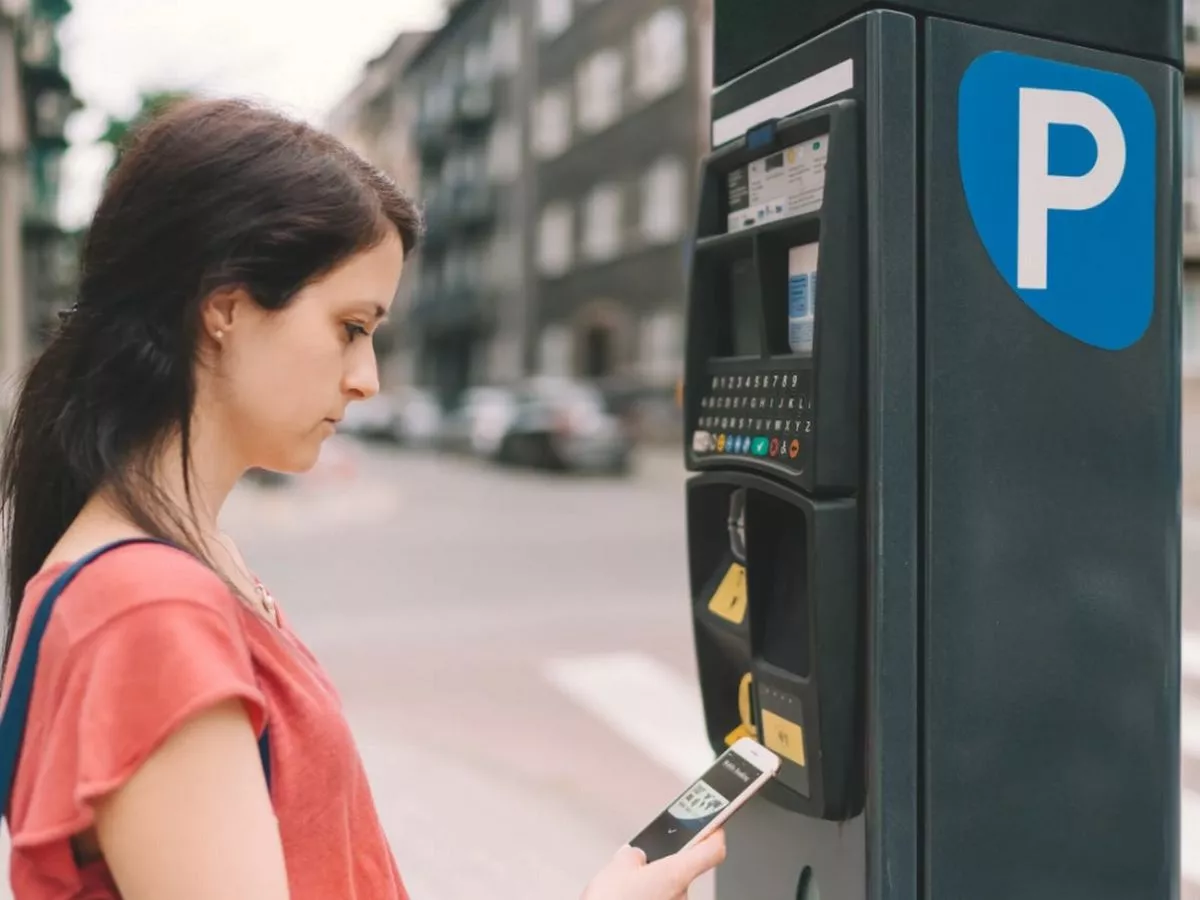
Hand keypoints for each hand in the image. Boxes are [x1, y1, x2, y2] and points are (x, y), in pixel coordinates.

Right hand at [581, 830, 726, 899]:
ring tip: (628, 890)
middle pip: (684, 872)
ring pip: (670, 892)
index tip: (714, 826)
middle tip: (642, 865)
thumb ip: (633, 855)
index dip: (715, 835)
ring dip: (655, 889)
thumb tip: (635, 856)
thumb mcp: (617, 867)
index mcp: (675, 874)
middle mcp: (682, 896)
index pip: (712, 850)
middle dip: (664, 866)